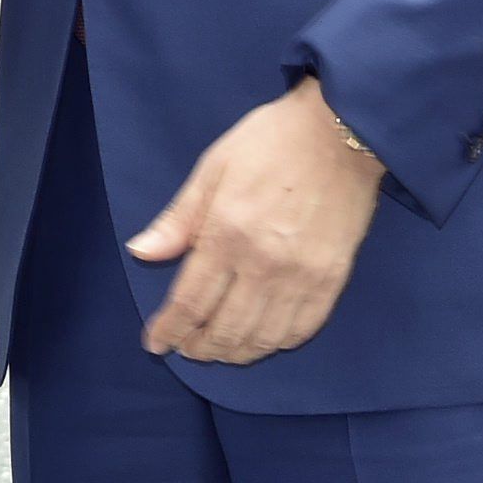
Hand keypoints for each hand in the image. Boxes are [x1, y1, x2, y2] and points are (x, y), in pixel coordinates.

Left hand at [126, 78, 383, 365]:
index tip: (154, 343)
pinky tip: (263, 338)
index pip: (191, 302)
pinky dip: (277, 343)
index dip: (169, 330)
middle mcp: (264, 265)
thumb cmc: (270, 141)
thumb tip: (141, 253)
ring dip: (236, 353)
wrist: (341, 130)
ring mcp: (302, 278)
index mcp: (227, 234)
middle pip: (225, 330)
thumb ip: (178, 219)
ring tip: (220, 350)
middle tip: (186, 348)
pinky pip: (302, 329)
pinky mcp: (332, 281)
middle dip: (199, 348)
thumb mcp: (213, 167)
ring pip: (263, 338)